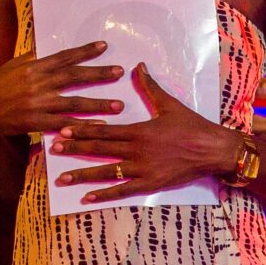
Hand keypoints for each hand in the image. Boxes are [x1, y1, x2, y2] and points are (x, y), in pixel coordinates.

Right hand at [0, 40, 118, 140]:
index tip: (104, 46)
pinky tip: (99, 126)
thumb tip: (50, 48)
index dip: (84, 51)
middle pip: (73, 76)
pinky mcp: (35, 122)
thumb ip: (33, 59)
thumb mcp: (12, 67)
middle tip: (119, 71)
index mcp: (32, 67)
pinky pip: (64, 124)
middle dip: (98, 74)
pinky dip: (82, 125)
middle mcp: (36, 83)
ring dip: (98, 104)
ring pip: (73, 102)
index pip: (63, 56)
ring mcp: (36, 103)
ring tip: (119, 104)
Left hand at [48, 65, 237, 202]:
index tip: (61, 130)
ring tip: (62, 178)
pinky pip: (123, 190)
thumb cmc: (192, 126)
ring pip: (106, 172)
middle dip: (74, 150)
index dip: (80, 130)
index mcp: (138, 130)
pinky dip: (104, 194)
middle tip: (52, 151)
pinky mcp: (150, 184)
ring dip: (82, 174)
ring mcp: (142, 169)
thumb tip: (137, 67)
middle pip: (99, 149)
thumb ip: (149, 87)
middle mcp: (136, 150)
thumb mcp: (169, 104)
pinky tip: (87, 197)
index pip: (103, 130)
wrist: (213, 149)